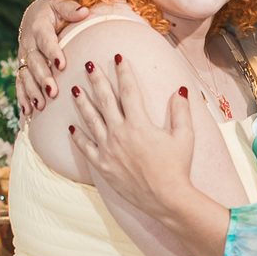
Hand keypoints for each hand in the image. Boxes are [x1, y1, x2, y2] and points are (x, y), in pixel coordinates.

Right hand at [15, 0, 88, 115]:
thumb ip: (71, 8)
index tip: (61, 64)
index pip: (46, 40)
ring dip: (33, 91)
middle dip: (43, 78)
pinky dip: (22, 97)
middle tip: (53, 91)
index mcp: (39, 27)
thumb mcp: (60, 4)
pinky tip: (28, 111)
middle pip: (34, 62)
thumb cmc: (53, 11)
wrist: (33, 15)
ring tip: (41, 105)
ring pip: (26, 75)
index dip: (52, 52)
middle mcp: (29, 43)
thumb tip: (84, 11)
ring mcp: (24, 57)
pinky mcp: (22, 67)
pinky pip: (20, 83)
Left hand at [69, 55, 196, 218]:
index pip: (129, 90)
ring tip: (74, 89)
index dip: (123, 71)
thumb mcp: (184, 137)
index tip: (118, 56)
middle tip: (89, 64)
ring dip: (82, 103)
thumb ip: (181, 111)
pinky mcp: (103, 166)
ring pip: (91, 120)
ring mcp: (108, 149)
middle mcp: (120, 133)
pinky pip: (86, 147)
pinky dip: (78, 137)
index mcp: (139, 123)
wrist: (166, 199)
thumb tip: (180, 90)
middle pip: (105, 99)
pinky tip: (71, 127)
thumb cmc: (177, 167)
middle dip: (97, 79)